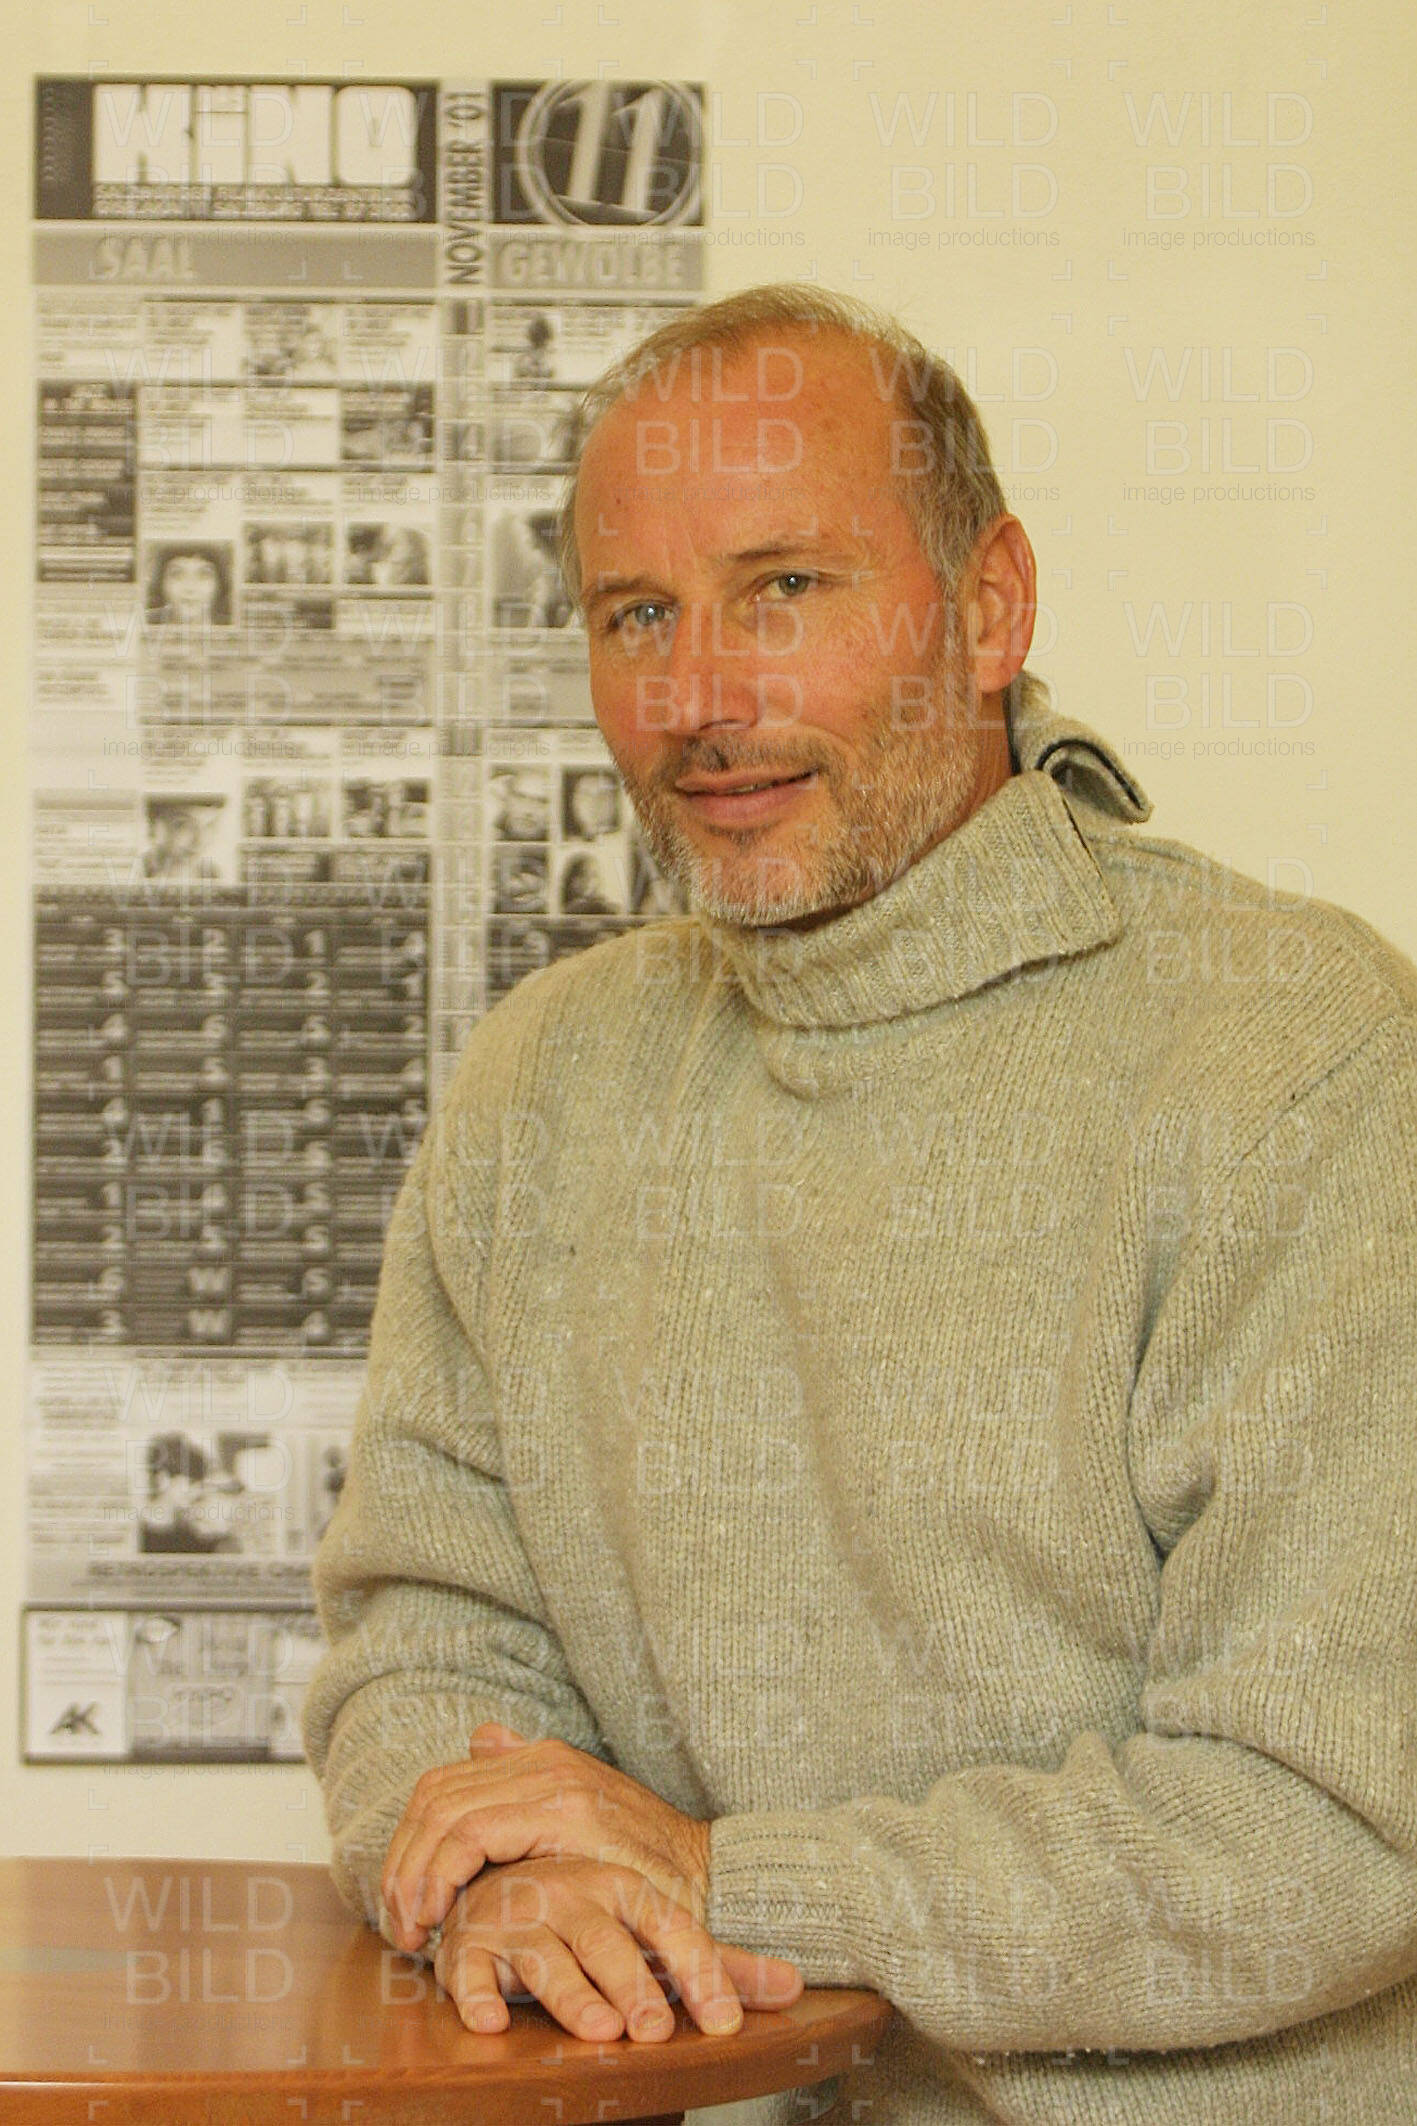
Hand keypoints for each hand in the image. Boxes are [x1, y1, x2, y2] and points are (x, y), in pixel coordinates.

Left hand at [383, 1726, 710, 1952]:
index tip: (404, 1902)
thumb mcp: (582, 1819)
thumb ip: (527, 1780)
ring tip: (414, 1929)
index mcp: (540, 1761)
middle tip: (400, 1924)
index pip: (441, 1787)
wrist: (713, 1879)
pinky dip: (441, 1870)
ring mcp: (553, 1780)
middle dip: (402, 1862)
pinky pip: (472, 1832)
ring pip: (444, 1811)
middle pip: (433, 1796)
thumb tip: (481, 1737)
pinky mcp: (563, 1811)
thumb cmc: (645, 1868)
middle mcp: (542, 1760)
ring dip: (414, 1872)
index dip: (408, 1844)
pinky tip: (441, 1913)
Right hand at [432, 1855, 802, 2041]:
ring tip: (598, 2032)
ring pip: (546, 1954)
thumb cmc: (594, 1913)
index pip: (672, 1926)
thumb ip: (719, 1964)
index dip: (701, 1972)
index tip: (725, 2025)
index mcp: (625, 1887)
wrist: (511, 1864)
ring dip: (570, 1994)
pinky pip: (468, 1967)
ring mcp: (522, 1915)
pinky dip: (477, 1993)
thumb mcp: (658, 1931)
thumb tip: (796, 1986)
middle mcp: (575, 1893)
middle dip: (632, 1987)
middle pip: (607, 1941)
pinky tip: (491, 2024)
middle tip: (653, 2031)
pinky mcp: (471, 1941)